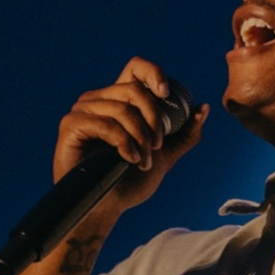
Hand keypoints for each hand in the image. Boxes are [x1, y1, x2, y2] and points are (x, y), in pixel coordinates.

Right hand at [53, 56, 208, 226]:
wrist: (108, 207)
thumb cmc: (130, 181)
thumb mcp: (165, 156)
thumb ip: (184, 134)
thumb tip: (204, 107)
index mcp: (120, 99)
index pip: (136, 68)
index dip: (154, 73)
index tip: (167, 94)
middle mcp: (100, 99)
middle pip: (135, 90)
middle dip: (154, 121)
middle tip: (157, 147)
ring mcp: (83, 110)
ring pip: (123, 109)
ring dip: (140, 139)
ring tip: (143, 161)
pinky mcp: (71, 124)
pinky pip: (105, 124)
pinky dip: (123, 143)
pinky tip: (129, 159)